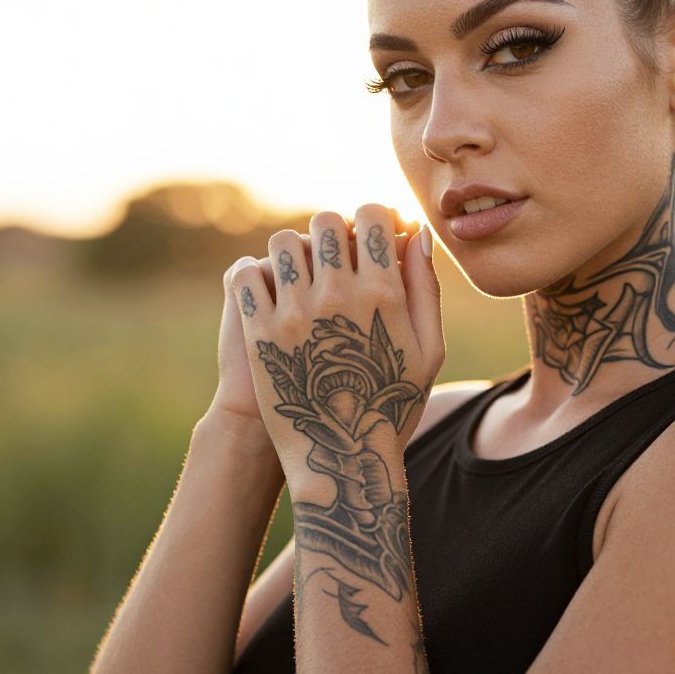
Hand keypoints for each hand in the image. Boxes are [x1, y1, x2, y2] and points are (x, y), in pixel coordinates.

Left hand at [228, 205, 442, 504]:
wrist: (342, 457)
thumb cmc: (394, 404)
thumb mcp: (429, 349)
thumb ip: (425, 287)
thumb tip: (415, 234)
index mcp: (383, 294)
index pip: (372, 216)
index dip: (374, 216)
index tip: (373, 234)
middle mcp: (336, 296)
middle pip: (326, 220)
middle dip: (334, 231)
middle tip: (336, 256)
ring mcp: (293, 314)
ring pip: (283, 242)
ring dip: (295, 251)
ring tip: (301, 276)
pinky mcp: (259, 333)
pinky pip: (245, 274)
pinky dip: (256, 275)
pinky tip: (271, 293)